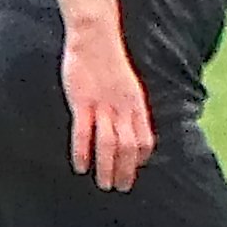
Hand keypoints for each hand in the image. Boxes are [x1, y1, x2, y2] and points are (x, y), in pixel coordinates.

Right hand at [62, 27, 153, 190]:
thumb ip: (128, 106)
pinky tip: (81, 167)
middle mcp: (124, 109)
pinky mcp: (83, 102)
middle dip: (126, 171)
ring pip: (109, 144)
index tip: (133, 170)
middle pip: (129, 147)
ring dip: (107, 168)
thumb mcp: (127, 86)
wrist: (96, 38)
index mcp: (137, 105)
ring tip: (104, 185)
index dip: (140, 158)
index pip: (145, 140)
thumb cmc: (108, 62)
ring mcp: (104, 106)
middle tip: (120, 188)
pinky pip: (84, 132)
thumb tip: (127, 124)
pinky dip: (83, 152)